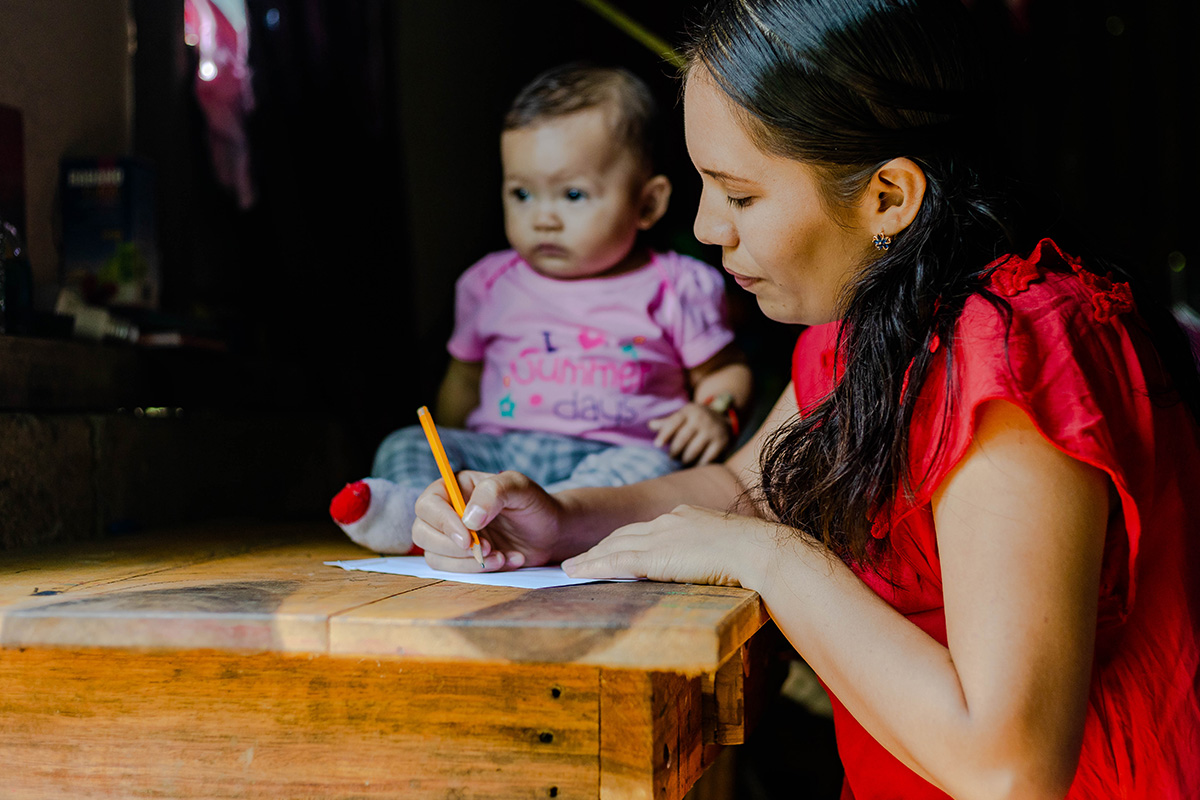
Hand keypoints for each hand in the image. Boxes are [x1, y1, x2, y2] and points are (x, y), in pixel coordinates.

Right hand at [412, 470, 564, 571]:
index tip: (467, 537)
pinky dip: (480, 570)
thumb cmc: (534, 504)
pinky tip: (507, 560)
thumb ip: (494, 493)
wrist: (551, 532)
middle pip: (422, 533)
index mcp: (455, 487)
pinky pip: (454, 571)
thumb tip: (468, 519)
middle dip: (453, 547)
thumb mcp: (519, 488)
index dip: (442, 522)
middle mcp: (447, 512)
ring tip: (501, 555)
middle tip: (488, 548)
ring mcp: (452, 537)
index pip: (428, 504)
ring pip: (434, 556)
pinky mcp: (461, 559)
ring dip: (467, 563)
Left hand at [561, 504, 775, 588]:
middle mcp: (668, 521)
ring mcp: (660, 537)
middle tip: (581, 557)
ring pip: (614, 546)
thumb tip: (714, 566)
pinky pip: (615, 561)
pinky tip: (575, 572)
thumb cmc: (755, 553)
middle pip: (625, 534)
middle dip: (602, 545)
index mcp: (686, 517)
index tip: (614, 546)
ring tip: (572, 566)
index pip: (647, 529)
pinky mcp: (655, 556)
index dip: (627, 539)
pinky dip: (592, 566)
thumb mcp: (729, 547)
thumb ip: (713, 552)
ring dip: (590, 557)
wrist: (758, 550)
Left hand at [647, 402, 731, 465]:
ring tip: (683, 461)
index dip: (664, 434)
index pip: (673, 422)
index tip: (657, 445)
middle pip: (681, 439)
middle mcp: (701, 419)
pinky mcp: (722, 442)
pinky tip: (695, 465)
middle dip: (674, 451)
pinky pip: (707, 458)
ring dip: (684, 459)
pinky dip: (699, 464)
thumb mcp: (684, 416)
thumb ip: (667, 422)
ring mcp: (712, 431)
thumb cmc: (696, 420)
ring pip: (693, 450)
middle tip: (672, 457)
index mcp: (689, 411)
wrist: (724, 419)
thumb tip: (650, 425)